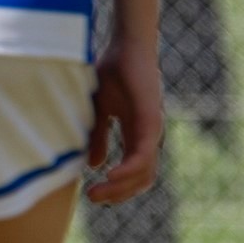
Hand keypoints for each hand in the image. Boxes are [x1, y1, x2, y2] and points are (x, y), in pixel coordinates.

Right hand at [87, 40, 162, 204]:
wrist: (125, 44)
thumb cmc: (112, 72)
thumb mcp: (98, 111)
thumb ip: (98, 137)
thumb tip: (95, 165)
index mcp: (137, 134)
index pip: (135, 172)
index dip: (116, 187)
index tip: (91, 193)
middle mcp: (148, 136)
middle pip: (142, 179)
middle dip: (117, 194)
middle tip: (92, 197)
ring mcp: (152, 130)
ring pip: (144, 173)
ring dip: (120, 188)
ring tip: (96, 192)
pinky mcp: (150, 121)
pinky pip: (142, 156)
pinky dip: (127, 170)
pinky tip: (108, 175)